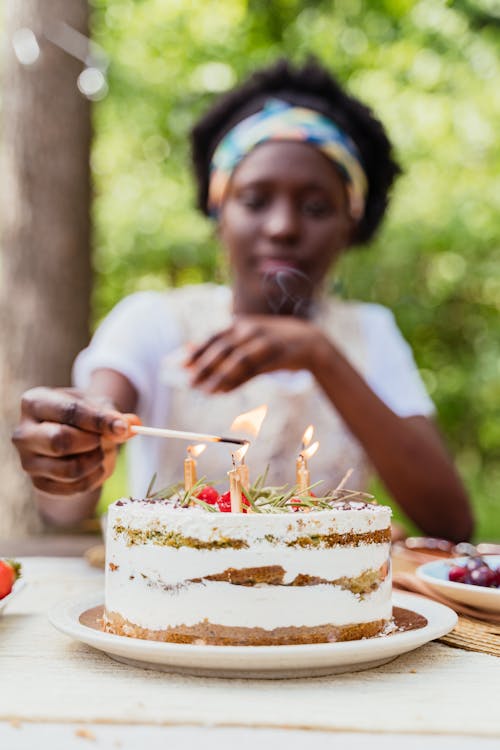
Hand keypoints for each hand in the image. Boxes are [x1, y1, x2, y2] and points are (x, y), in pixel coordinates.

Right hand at [12, 387, 139, 495]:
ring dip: (96, 461)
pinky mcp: (39, 484)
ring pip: (69, 469)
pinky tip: (97, 466)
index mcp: (34, 402)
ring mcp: (28, 462)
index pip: (68, 411)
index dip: (98, 420)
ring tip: (102, 451)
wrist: (71, 437)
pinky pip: (75, 488)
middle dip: (92, 442)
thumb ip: (114, 415)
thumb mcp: (99, 406)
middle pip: (60, 441)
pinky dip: (95, 478)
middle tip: (105, 439)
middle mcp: (23, 433)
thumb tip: (131, 426)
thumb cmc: (84, 416)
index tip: (123, 427)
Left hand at [185, 315, 324, 392]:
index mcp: (240, 324)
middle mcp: (250, 330)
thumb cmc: (271, 340)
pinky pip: (253, 372)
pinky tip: (224, 391)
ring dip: (219, 377)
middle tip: (190, 382)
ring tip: (205, 391)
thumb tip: (188, 349)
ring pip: (237, 361)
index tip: (180, 365)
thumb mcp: (246, 336)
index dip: (197, 351)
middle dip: (204, 366)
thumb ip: (220, 343)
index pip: (213, 337)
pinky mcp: (275, 358)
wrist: (309, 341)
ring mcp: (264, 343)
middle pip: (223, 349)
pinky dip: (237, 382)